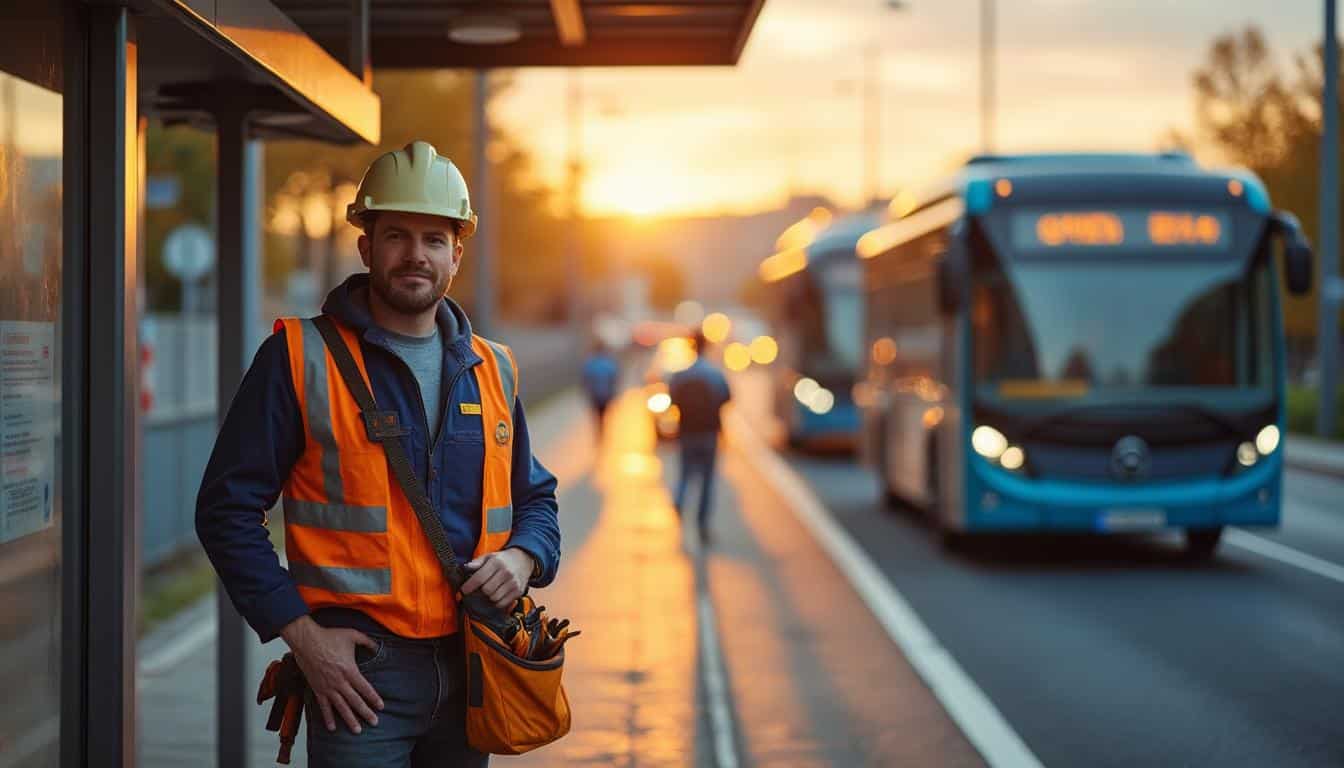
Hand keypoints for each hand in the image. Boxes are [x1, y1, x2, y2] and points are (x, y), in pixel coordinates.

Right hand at [279, 615, 384, 733]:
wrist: (306, 641)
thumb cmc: (328, 637)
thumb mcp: (353, 635)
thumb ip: (367, 642)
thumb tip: (377, 647)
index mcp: (350, 670)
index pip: (365, 688)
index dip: (373, 698)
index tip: (380, 706)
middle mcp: (340, 682)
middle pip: (355, 701)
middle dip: (366, 713)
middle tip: (374, 722)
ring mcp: (328, 687)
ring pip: (341, 707)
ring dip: (349, 719)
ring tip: (357, 730)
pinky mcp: (317, 689)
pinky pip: (323, 706)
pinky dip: (328, 717)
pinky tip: (332, 727)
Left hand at [461, 548, 534, 610]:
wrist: (524, 559)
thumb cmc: (503, 559)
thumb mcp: (489, 556)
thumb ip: (477, 562)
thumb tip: (465, 568)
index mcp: (496, 562)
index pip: (479, 578)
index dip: (469, 586)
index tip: (463, 590)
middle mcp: (506, 572)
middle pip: (486, 590)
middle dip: (480, 591)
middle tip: (479, 589)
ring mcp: (513, 583)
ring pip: (494, 598)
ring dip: (489, 597)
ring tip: (489, 592)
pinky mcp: (518, 591)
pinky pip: (502, 603)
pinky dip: (497, 602)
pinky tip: (497, 595)